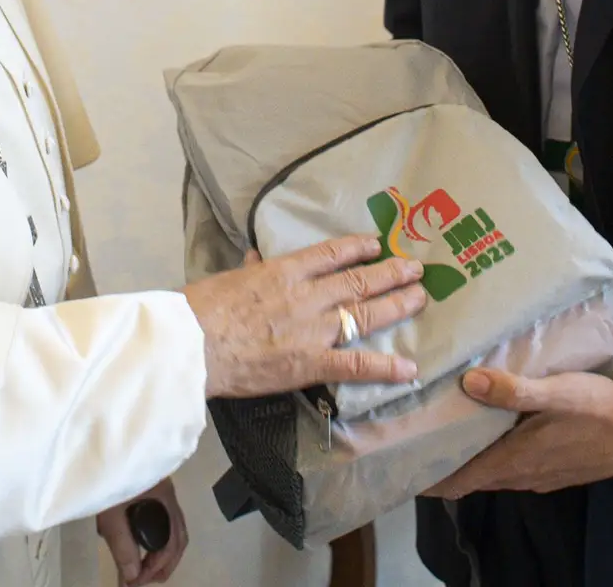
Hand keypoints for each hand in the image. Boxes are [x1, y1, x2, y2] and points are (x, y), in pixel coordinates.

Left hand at [96, 478, 186, 584]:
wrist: (95, 441)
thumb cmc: (108, 470)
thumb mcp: (112, 513)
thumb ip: (123, 546)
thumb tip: (132, 576)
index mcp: (164, 497)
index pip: (173, 542)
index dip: (158, 566)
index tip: (137, 581)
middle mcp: (166, 493)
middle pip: (178, 535)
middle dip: (164, 563)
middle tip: (145, 581)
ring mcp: (158, 488)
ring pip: (170, 526)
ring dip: (158, 550)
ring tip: (141, 568)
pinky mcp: (146, 485)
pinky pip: (158, 515)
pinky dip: (151, 535)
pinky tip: (135, 541)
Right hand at [181, 235, 427, 399]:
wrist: (193, 344)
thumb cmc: (202, 308)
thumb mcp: (229, 278)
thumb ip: (250, 269)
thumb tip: (255, 256)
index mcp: (284, 271)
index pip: (330, 254)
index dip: (358, 248)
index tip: (378, 245)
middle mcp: (307, 296)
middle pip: (358, 281)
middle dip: (390, 274)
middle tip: (416, 269)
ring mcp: (313, 329)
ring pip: (365, 314)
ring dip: (397, 305)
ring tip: (420, 297)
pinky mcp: (311, 363)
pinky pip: (355, 365)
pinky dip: (385, 367)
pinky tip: (409, 368)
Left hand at [422, 369, 612, 497]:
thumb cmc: (601, 409)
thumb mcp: (557, 392)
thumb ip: (513, 389)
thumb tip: (468, 381)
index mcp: (515, 460)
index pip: (459, 480)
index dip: (429, 478)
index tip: (402, 466)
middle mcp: (522, 476)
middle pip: (471, 478)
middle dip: (443, 467)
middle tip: (415, 442)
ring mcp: (540, 477)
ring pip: (492, 474)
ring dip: (468, 462)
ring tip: (445, 435)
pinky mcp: (555, 472)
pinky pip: (512, 470)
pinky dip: (492, 458)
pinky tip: (491, 436)